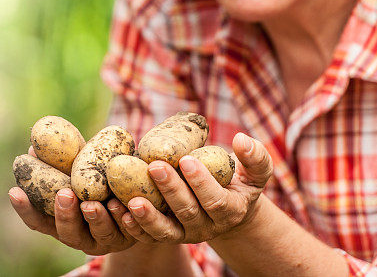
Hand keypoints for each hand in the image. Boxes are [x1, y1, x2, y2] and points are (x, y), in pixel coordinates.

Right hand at [9, 146, 150, 255]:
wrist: (138, 203)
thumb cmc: (100, 184)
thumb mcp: (83, 173)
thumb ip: (64, 163)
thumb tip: (34, 146)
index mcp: (63, 222)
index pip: (38, 221)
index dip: (26, 209)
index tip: (15, 190)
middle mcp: (81, 236)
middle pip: (68, 233)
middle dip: (65, 214)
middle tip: (64, 194)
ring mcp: (106, 240)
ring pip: (99, 234)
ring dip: (95, 218)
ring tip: (92, 203)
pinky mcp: (131, 236)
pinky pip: (128, 230)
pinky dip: (123, 218)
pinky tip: (121, 205)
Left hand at [121, 132, 272, 244]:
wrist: (228, 207)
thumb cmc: (239, 181)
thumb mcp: (256, 171)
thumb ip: (255, 157)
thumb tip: (241, 139)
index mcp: (230, 210)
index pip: (215, 200)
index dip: (201, 182)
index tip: (187, 160)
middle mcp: (207, 227)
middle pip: (187, 212)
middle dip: (171, 190)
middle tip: (155, 167)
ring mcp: (185, 234)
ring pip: (166, 231)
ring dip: (148, 216)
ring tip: (132, 200)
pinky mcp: (167, 235)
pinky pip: (149, 236)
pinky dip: (135, 227)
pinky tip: (120, 211)